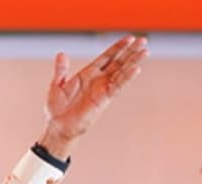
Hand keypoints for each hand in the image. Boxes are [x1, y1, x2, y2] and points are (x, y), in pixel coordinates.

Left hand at [37, 35, 148, 158]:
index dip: (117, 48)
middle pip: (118, 62)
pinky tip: (136, 68)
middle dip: (130, 51)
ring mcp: (102, 89)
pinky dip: (126, 77)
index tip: (129, 38)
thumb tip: (61, 54)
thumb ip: (61, 70)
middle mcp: (98, 80)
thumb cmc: (56, 108)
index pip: (106, 57)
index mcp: (87, 74)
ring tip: (145, 51)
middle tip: (143, 40)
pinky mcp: (104, 99)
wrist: (58, 126)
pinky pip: (117, 86)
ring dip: (133, 61)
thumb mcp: (56, 85)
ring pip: (121, 72)